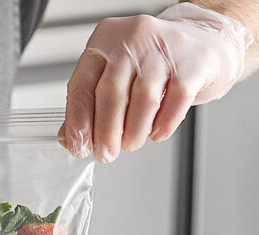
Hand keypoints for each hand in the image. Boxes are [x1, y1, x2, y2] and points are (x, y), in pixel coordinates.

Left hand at [59, 4, 251, 161]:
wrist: (204, 41)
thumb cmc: (153, 62)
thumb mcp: (115, 75)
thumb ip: (90, 104)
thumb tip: (71, 138)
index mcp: (104, 42)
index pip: (82, 86)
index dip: (77, 122)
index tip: (79, 146)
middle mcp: (132, 40)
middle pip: (111, 94)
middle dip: (105, 133)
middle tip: (105, 154)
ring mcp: (163, 49)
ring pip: (142, 100)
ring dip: (133, 133)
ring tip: (131, 144)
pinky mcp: (192, 63)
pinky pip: (174, 102)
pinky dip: (162, 125)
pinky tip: (155, 133)